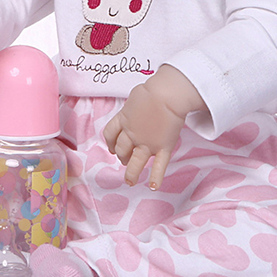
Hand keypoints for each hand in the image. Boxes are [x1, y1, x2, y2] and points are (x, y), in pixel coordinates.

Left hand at [103, 65, 204, 190]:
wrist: (166, 95)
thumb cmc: (152, 90)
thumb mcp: (134, 97)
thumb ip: (133, 107)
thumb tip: (136, 107)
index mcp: (123, 120)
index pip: (110, 134)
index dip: (110, 142)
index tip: (112, 147)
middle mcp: (132, 134)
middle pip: (121, 149)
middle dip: (122, 156)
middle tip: (124, 159)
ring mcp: (147, 143)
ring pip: (135, 162)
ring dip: (131, 173)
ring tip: (130, 181)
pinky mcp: (163, 147)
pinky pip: (159, 165)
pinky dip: (156, 177)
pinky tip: (153, 186)